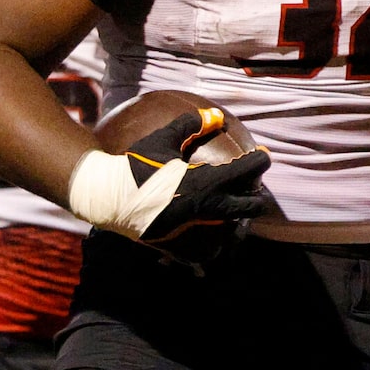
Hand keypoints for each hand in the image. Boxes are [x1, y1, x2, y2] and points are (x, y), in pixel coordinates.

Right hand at [72, 109, 273, 258]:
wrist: (109, 198)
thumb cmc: (136, 166)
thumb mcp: (162, 140)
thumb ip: (191, 125)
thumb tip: (216, 115)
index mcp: (206, 182)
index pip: (250, 170)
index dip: (260, 159)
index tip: (260, 155)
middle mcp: (207, 208)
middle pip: (251, 206)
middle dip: (256, 196)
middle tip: (251, 188)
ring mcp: (196, 230)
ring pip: (234, 232)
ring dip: (238, 222)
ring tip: (233, 213)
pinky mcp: (183, 246)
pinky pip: (208, 254)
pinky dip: (214, 247)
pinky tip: (213, 240)